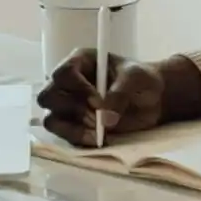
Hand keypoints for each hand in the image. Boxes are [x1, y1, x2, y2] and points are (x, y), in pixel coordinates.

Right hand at [37, 49, 165, 146]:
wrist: (153, 100)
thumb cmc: (142, 80)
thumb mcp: (135, 78)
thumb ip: (120, 93)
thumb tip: (104, 118)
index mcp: (81, 61)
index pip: (63, 73)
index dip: (77, 88)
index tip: (98, 100)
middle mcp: (69, 82)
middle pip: (48, 96)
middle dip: (72, 109)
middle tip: (97, 116)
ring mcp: (68, 105)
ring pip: (50, 119)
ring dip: (74, 127)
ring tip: (100, 129)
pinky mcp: (73, 125)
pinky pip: (62, 135)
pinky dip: (78, 138)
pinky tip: (98, 139)